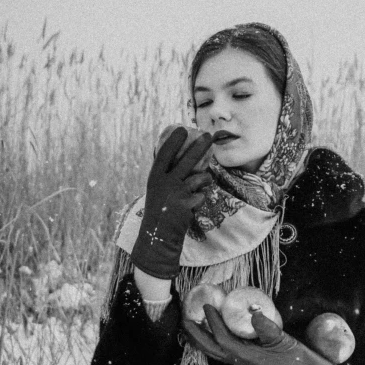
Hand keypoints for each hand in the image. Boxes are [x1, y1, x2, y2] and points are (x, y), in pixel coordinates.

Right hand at [130, 127, 212, 278]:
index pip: (164, 154)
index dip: (173, 141)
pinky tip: (193, 204)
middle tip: (209, 136)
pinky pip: (202, 194)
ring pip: (200, 177)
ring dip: (205, 180)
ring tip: (202, 183)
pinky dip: (201, 198)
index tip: (182, 129)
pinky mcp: (188, 203)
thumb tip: (187, 159)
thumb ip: (168, 176)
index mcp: (155, 177)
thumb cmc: (160, 210)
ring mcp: (177, 192)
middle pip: (186, 160)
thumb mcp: (158, 190)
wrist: (158, 235)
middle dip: (200, 146)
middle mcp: (164, 182)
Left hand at [182, 304, 336, 364]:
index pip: (223, 340)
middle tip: (185, 319)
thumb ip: (268, 328)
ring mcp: (243, 362)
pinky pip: (224, 350)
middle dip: (196, 336)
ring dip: (202, 339)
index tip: (207, 306)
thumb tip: (253, 311)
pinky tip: (213, 332)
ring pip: (215, 352)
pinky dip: (215, 341)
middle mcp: (241, 362)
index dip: (213, 323)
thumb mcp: (284, 341)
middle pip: (211, 350)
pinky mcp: (248, 360)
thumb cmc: (297, 359)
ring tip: (192, 325)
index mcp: (248, 358)